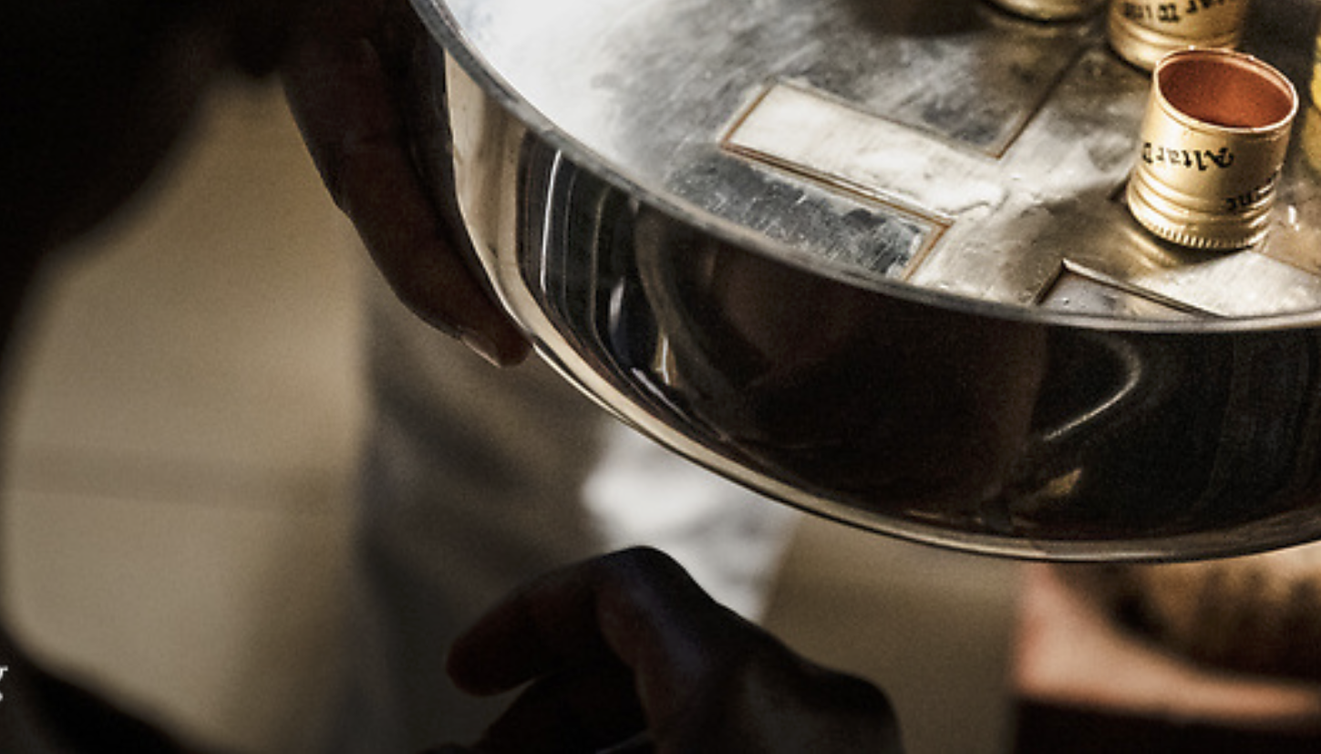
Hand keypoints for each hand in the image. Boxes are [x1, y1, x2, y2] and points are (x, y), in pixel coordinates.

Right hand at [282, 0, 540, 364]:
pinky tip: (526, 122)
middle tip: (542, 331)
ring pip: (410, 124)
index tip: (492, 328)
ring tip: (546, 259)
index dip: (422, 253)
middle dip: (454, 253)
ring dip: (467, 190)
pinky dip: (475, 106)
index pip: (363, 162)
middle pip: (388, 170)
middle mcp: (324, 7)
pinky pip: (432, 58)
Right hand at [446, 549, 902, 753]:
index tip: (465, 672)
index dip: (529, 617)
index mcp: (745, 682)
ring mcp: (854, 741)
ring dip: (608, 737)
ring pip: (707, 702)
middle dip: (556, 702)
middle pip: (662, 647)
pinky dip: (677, 752)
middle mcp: (818, 696)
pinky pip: (752, 741)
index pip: (626, 582)